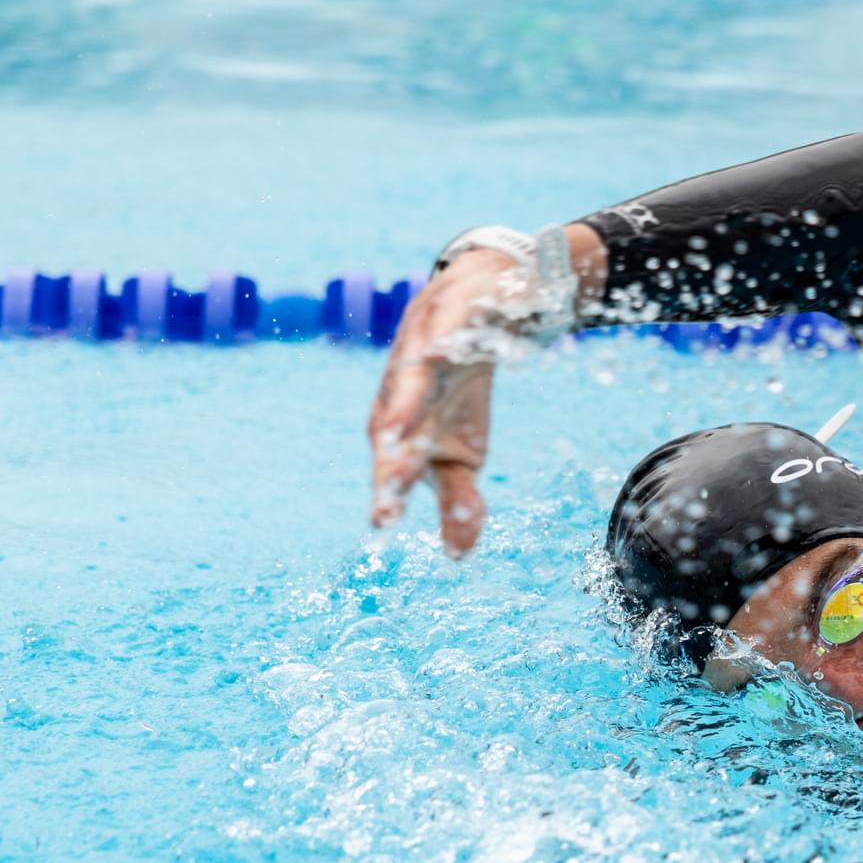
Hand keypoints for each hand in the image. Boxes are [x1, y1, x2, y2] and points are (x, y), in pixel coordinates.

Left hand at [367, 248, 520, 555]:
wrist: (479, 305)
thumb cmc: (456, 390)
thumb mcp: (463, 452)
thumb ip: (457, 502)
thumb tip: (458, 557)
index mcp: (404, 430)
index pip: (395, 465)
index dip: (389, 492)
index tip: (384, 523)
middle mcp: (404, 392)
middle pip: (396, 428)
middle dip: (394, 460)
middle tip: (389, 493)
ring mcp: (425, 351)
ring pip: (412, 382)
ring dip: (404, 406)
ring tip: (395, 432)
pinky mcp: (453, 316)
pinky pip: (448, 330)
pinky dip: (441, 342)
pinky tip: (437, 356)